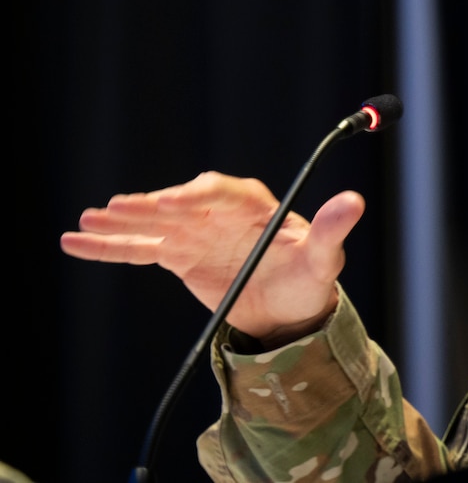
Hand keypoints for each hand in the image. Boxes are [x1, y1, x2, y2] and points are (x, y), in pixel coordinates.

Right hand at [60, 171, 365, 345]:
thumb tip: (354, 201)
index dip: (195, 197)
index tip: (171, 204)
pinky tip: (76, 242)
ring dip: (121, 223)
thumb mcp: (324, 257)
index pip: (223, 194)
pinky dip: (111, 246)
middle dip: (149, 206)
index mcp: (256, 207)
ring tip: (85, 221)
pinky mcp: (181, 254)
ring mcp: (197, 232)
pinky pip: (142, 248)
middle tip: (115, 209)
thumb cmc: (310, 278)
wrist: (290, 310)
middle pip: (181, 204)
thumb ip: (333, 229)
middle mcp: (222, 213)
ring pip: (154, 224)